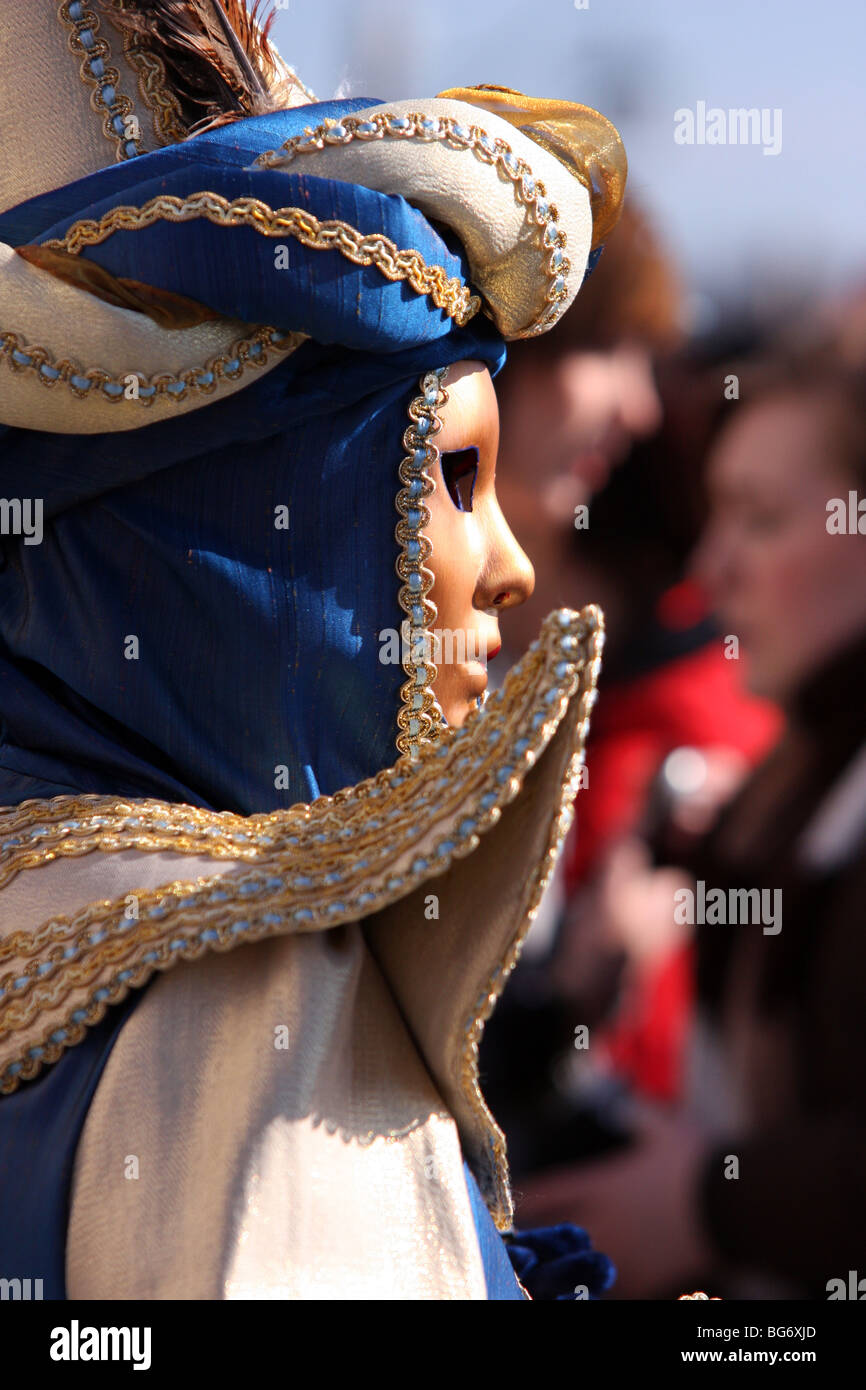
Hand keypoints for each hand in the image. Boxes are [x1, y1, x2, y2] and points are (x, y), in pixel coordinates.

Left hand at [515, 1106, 715, 1298]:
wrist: (730, 1203)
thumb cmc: (697, 1161)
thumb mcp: (666, 1131)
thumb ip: (642, 1120)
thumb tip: (629, 1109)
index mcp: (598, 1184)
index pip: (546, 1194)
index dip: (528, 1201)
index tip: (516, 1205)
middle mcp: (598, 1221)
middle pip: (550, 1237)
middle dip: (540, 1240)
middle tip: (531, 1245)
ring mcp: (616, 1254)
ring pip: (577, 1267)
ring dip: (572, 1265)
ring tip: (567, 1267)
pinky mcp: (641, 1282)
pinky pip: (611, 1289)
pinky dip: (609, 1286)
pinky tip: (611, 1283)